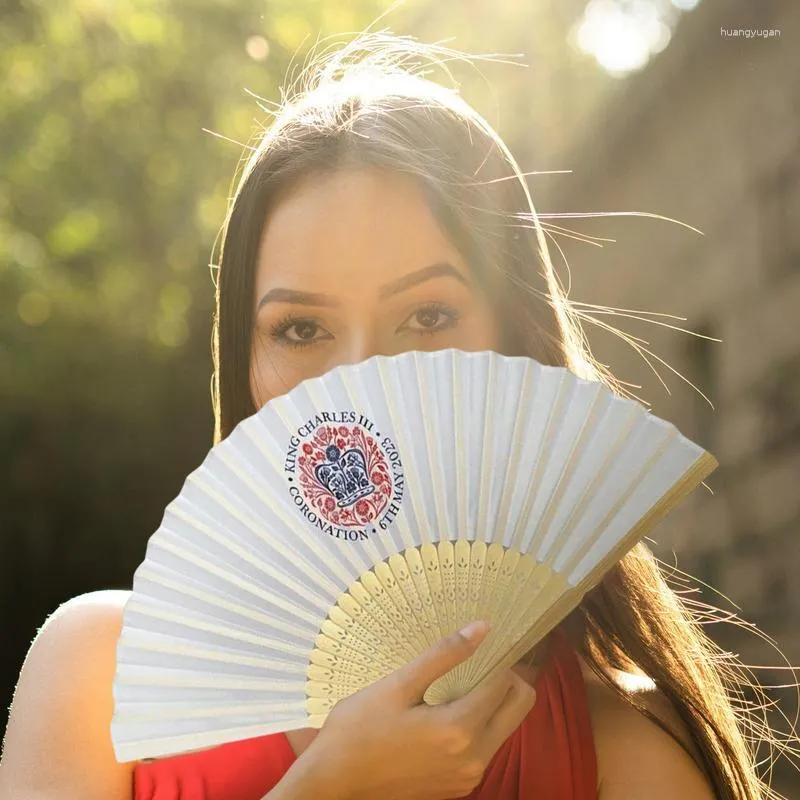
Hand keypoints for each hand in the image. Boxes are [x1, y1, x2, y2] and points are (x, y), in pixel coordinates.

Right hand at [295, 621, 536, 799]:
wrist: (333, 782)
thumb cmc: (358, 729)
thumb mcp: (398, 685)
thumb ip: (444, 655)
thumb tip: (482, 628)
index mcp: (459, 728)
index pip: (506, 683)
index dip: (501, 657)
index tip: (486, 641)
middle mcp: (474, 758)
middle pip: (520, 706)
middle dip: (508, 678)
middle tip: (479, 659)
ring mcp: (468, 777)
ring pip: (506, 727)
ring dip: (494, 702)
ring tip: (458, 683)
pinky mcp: (460, 787)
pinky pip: (488, 747)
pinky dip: (480, 725)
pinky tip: (447, 711)